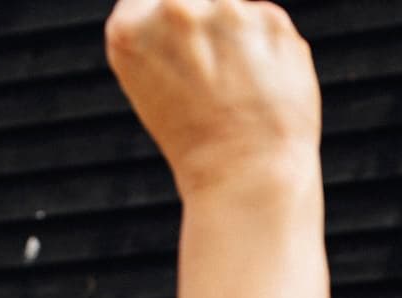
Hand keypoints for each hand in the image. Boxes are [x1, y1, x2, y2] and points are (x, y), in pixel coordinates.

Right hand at [103, 0, 320, 197]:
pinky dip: (270, 52)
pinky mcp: (271, 19)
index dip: (168, 29)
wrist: (247, 176)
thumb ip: (160, 35)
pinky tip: (263, 87)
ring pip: (232, 10)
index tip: (182, 56)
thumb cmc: (195, 141)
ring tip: (238, 89)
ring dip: (238, 41)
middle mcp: (173, 8)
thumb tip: (190, 7)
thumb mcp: (148, 86)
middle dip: (206, 35)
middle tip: (214, 82)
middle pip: (193, 2)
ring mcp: (225, 9)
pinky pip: (266, 25)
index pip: (149, 1)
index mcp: (129, 27)